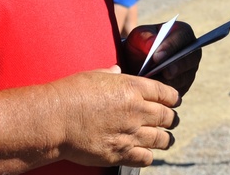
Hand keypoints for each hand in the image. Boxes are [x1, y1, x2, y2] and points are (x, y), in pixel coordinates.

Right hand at [50, 67, 179, 167]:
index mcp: (132, 88)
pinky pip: (146, 158)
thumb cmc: (70, 93)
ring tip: (167, 139)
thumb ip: (111, 75)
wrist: (54, 119)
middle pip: (167, 116)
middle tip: (171, 120)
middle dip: (171, 118)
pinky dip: (149, 156)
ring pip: (161, 139)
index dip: (173, 98)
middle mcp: (136, 110)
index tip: (175, 101)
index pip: (166, 93)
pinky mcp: (120, 153)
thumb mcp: (94, 75)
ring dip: (166, 139)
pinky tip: (147, 153)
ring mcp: (130, 134)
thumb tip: (117, 72)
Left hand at [122, 21, 201, 95]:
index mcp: (182, 33)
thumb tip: (152, 44)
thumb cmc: (139, 45)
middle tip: (164, 72)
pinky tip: (153, 94)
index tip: (157, 56)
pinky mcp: (183, 87)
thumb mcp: (138, 37)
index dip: (172, 46)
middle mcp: (191, 52)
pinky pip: (178, 92)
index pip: (183, 36)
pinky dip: (166, 94)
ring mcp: (189, 71)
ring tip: (153, 85)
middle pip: (190, 59)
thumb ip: (144, 38)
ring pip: (184, 78)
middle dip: (176, 66)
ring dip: (169, 82)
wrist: (136, 63)